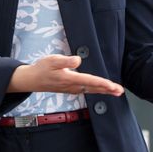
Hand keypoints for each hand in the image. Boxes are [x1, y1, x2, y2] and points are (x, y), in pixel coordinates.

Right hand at [7, 55, 123, 96]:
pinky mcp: (71, 88)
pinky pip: (87, 90)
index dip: (102, 83)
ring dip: (104, 91)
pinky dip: (96, 90)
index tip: (112, 85)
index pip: (89, 81)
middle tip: (120, 91)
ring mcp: (72, 89)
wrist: (32, 80)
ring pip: (91, 90)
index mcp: (69, 79)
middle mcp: (72, 86)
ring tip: (116, 91)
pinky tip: (102, 90)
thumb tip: (78, 60)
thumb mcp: (51, 60)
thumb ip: (65, 61)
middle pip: (93, 88)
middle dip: (107, 90)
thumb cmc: (42, 68)